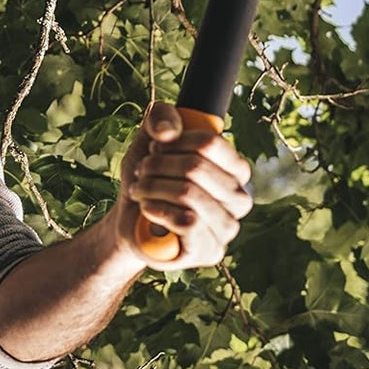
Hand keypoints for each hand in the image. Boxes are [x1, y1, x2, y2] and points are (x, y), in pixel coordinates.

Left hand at [114, 102, 252, 270]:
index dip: (174, 141)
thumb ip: (160, 118)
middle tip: (142, 171)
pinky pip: (186, 222)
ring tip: (139, 189)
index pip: (210, 142)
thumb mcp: (148, 140)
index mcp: (234, 169)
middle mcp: (239, 198)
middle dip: (157, 165)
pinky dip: (157, 210)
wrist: (129, 220)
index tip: (156, 147)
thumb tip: (169, 130)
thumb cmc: (149, 178)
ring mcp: (228, 227)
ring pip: (188, 194)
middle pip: (196, 167)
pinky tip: (147, 209)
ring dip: (152, 187)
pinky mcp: (210, 250)